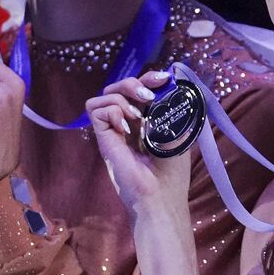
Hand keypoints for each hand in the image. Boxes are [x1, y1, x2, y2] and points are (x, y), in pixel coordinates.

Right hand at [86, 70, 190, 215]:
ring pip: (105, 94)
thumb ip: (171, 109)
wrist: (158, 197)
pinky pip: (95, 109)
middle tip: (148, 96)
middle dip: (133, 82)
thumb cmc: (172, 172)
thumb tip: (170, 83)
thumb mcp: (177, 133)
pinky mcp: (103, 138)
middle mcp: (128, 122)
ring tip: (137, 117)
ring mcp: (114, 130)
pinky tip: (125, 128)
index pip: (139, 88)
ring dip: (122, 96)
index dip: (148, 77)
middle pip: (119, 86)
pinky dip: (111, 111)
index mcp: (146, 120)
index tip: (162, 79)